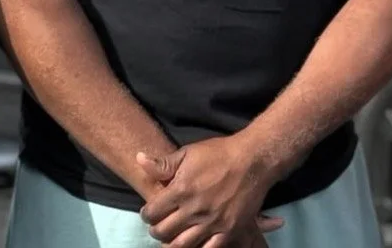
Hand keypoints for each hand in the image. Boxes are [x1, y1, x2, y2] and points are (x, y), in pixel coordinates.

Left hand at [137, 136, 283, 247]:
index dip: (146, 214)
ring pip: (182, 245)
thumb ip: (163, 164)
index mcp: (181, 189)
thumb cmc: (219, 153)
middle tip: (158, 227)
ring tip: (171, 238)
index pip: (153, 212)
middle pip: (164, 231)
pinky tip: (194, 244)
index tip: (148, 213)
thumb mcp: (188, 153)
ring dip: (172, 244)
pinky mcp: (229, 230)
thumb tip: (139, 159)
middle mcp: (194, 209)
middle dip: (156, 230)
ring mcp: (212, 222)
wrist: (252, 160)